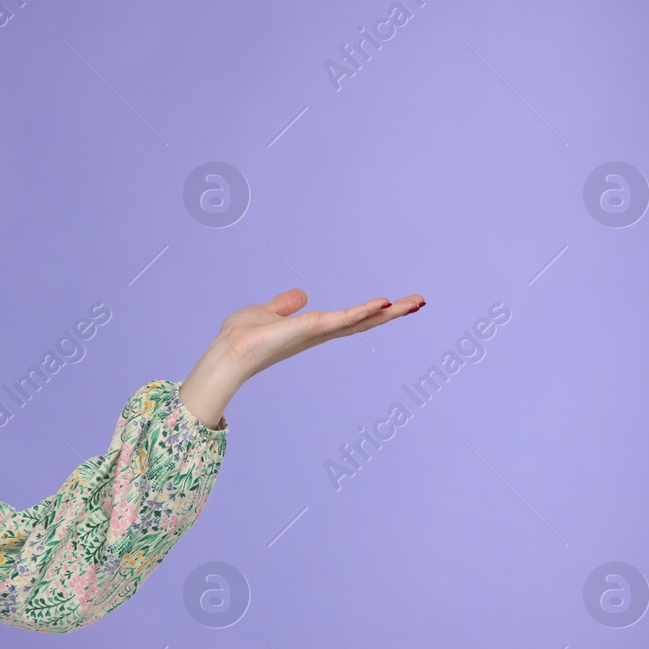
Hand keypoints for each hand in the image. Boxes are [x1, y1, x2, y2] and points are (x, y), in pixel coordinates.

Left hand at [215, 289, 424, 380]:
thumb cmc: (241, 337)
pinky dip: (363, 311)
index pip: (349, 319)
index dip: (373, 312)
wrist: (229, 352)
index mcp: (313, 329)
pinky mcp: (311, 329)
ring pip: (360, 321)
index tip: (395, 302)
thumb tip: (299, 296)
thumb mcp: (267, 312)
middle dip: (392, 313)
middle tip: (419, 302)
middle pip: (363, 322)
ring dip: (389, 312)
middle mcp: (320, 333)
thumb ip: (284, 305)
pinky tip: (384, 303)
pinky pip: (343, 319)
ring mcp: (318, 333)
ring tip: (415, 302)